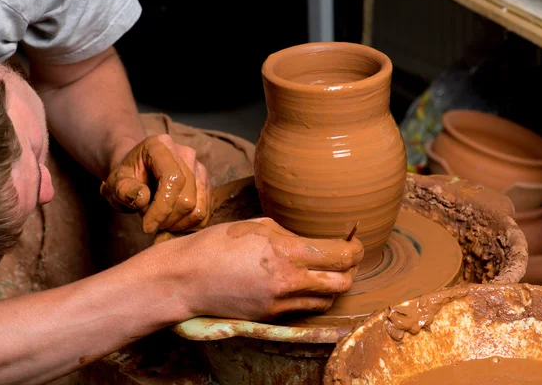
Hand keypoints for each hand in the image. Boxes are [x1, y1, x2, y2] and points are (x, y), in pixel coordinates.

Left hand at [100, 134, 212, 232]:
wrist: (137, 172)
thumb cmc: (126, 178)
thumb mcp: (115, 184)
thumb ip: (124, 190)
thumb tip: (143, 198)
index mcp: (161, 146)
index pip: (173, 179)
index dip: (162, 208)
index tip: (147, 227)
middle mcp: (186, 154)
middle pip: (187, 199)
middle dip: (166, 220)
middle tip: (149, 222)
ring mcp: (200, 168)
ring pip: (198, 210)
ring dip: (177, 225)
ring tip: (159, 221)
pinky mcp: (206, 184)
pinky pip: (205, 215)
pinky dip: (188, 227)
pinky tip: (171, 223)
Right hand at [157, 217, 363, 320]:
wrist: (186, 278)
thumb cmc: (216, 244)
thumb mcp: (257, 225)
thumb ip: (290, 236)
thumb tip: (312, 243)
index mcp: (286, 251)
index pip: (340, 254)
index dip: (355, 248)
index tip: (355, 242)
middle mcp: (288, 281)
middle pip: (342, 282)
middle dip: (350, 269)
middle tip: (346, 257)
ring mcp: (279, 303)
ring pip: (326, 299)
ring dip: (331, 285)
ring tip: (324, 271)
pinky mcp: (270, 317)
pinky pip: (302, 307)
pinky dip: (309, 296)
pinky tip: (299, 283)